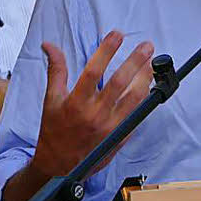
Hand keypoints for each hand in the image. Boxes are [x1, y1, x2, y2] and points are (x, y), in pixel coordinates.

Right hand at [32, 31, 153, 179]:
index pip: (94, 71)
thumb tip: (49, 45)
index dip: (106, 50)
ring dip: (145, 79)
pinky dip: (143, 98)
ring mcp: (110, 126)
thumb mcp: (50, 99)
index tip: (116, 34)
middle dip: (136, 62)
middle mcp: (95, 114)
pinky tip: (147, 86)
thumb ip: (55, 70)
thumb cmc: (54, 131)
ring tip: (151, 64)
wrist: (59, 166)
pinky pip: (136, 114)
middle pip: (120, 83)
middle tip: (147, 46)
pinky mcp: (120, 136)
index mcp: (76, 102)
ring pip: (134, 99)